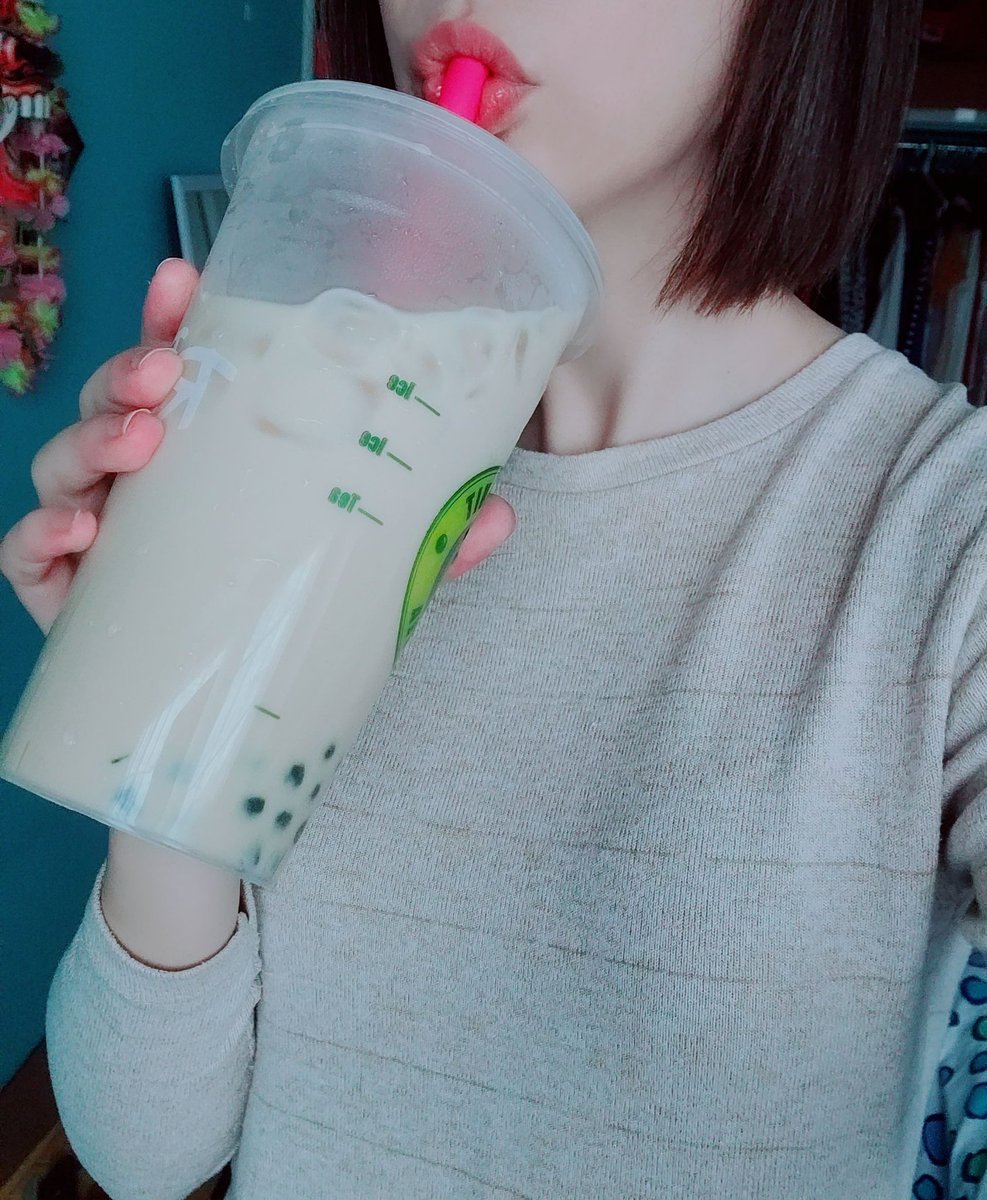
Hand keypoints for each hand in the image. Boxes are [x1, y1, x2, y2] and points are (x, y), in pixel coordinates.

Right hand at [0, 259, 516, 634]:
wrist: (230, 710)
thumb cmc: (283, 608)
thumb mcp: (362, 565)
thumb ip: (423, 539)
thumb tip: (501, 515)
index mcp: (206, 457)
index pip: (182, 371)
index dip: (174, 318)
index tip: (184, 277)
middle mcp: (146, 485)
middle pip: (115, 403)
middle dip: (128, 373)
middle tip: (167, 374)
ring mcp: (101, 536)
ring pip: (65, 466)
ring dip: (90, 440)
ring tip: (138, 442)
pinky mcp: (69, 599)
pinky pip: (29, 559)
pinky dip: (38, 539)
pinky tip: (76, 535)